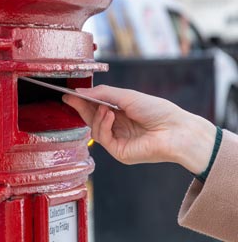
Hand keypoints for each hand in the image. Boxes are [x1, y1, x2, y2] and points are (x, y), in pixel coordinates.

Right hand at [63, 85, 215, 174]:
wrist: (174, 129)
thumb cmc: (155, 109)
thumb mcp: (126, 96)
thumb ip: (102, 93)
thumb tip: (80, 91)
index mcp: (120, 113)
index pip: (96, 107)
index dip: (82, 101)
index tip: (69, 94)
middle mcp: (117, 127)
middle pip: (92, 119)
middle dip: (81, 107)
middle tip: (70, 97)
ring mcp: (118, 140)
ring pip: (94, 129)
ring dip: (97, 116)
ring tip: (106, 108)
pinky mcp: (120, 152)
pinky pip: (103, 138)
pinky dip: (103, 125)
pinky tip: (110, 116)